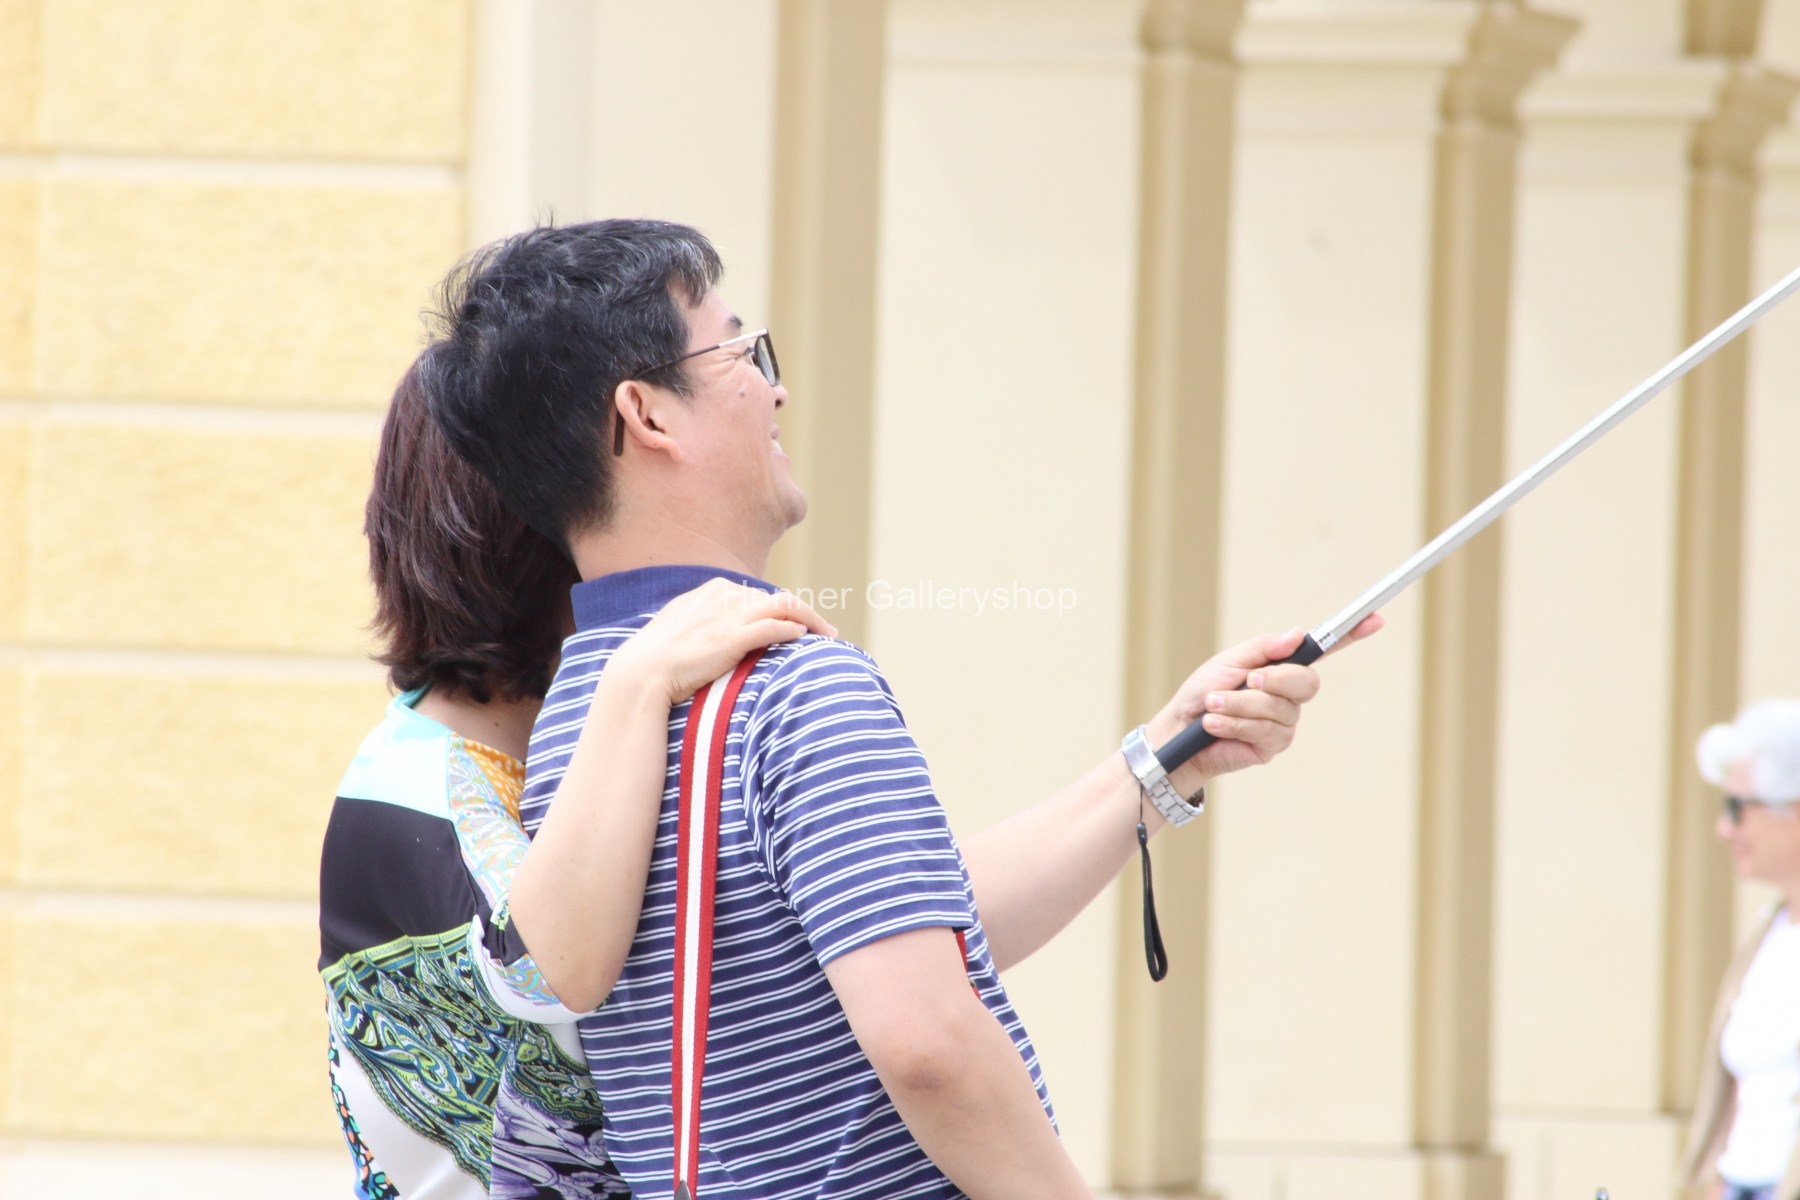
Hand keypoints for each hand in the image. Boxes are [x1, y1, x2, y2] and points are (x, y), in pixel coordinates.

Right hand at [609, 579, 837, 704]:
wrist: (641, 674)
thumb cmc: (660, 659)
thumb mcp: (685, 628)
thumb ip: (708, 622)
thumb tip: (729, 631)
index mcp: (714, 590)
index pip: (762, 594)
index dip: (787, 609)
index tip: (803, 624)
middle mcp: (724, 595)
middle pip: (779, 598)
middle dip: (807, 614)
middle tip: (827, 632)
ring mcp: (728, 615)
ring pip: (786, 607)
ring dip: (812, 619)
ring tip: (828, 636)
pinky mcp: (732, 637)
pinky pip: (774, 627)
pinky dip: (794, 630)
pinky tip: (804, 640)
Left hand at [1145, 615, 1383, 788]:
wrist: (1180, 731)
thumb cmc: (1204, 693)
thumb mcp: (1229, 661)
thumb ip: (1263, 649)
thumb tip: (1297, 634)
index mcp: (1281, 667)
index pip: (1323, 650)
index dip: (1351, 635)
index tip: (1375, 620)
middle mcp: (1290, 694)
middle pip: (1307, 682)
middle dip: (1275, 680)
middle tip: (1247, 679)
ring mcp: (1285, 722)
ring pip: (1278, 709)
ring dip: (1239, 705)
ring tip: (1213, 706)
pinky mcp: (1273, 746)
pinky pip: (1265, 731)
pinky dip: (1234, 724)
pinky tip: (1214, 725)